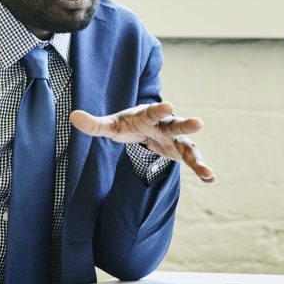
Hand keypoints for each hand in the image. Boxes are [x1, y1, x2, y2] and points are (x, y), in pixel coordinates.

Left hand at [69, 102, 213, 182]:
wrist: (145, 128)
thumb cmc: (128, 124)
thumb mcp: (111, 125)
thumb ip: (94, 124)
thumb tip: (72, 117)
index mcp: (148, 116)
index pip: (152, 112)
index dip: (159, 109)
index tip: (167, 105)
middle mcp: (165, 125)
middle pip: (176, 124)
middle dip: (185, 124)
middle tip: (198, 122)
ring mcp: (175, 139)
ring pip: (188, 145)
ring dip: (197, 157)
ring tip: (207, 171)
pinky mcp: (180, 151)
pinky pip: (192, 160)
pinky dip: (200, 168)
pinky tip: (210, 178)